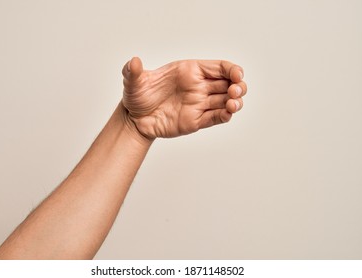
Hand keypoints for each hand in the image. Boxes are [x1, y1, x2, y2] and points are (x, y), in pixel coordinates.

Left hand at [122, 57, 246, 138]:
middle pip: (229, 83)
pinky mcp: (197, 121)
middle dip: (238, 86)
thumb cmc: (136, 97)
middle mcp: (198, 87)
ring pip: (226, 101)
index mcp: (190, 71)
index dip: (232, 70)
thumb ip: (132, 71)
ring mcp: (199, 104)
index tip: (237, 75)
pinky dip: (225, 115)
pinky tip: (228, 113)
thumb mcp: (132, 82)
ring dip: (235, 101)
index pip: (218, 67)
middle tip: (235, 91)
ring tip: (233, 104)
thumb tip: (133, 62)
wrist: (134, 120)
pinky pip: (216, 117)